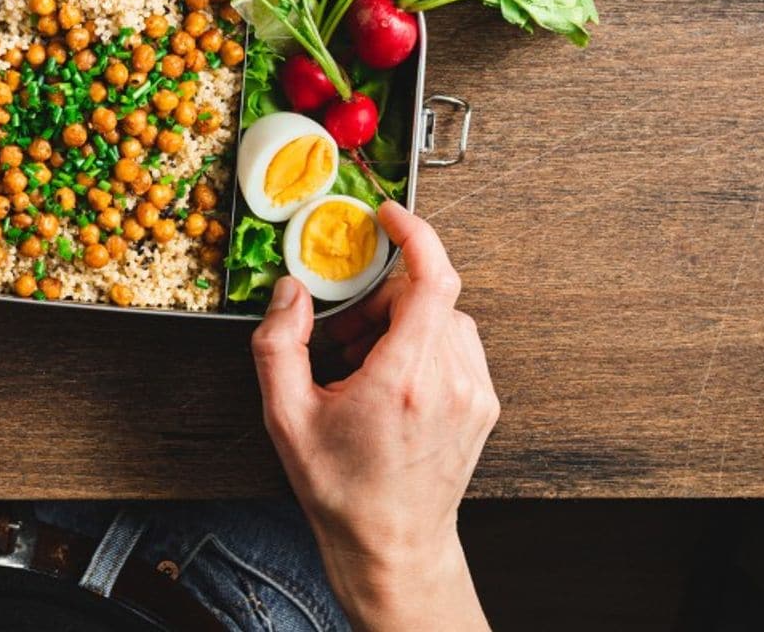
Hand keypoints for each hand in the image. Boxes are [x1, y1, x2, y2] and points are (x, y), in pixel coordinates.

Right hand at [252, 202, 497, 630]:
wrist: (393, 546)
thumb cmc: (342, 490)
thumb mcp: (286, 417)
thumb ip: (279, 344)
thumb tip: (291, 293)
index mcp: (405, 378)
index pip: (432, 279)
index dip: (415, 235)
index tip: (390, 216)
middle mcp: (451, 381)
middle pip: (427, 297)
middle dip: (381, 299)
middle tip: (342, 334)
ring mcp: (474, 394)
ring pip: (444, 319)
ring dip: (402, 322)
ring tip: (362, 364)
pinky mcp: (483, 405)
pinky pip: (458, 346)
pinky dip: (423, 345)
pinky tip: (390, 379)